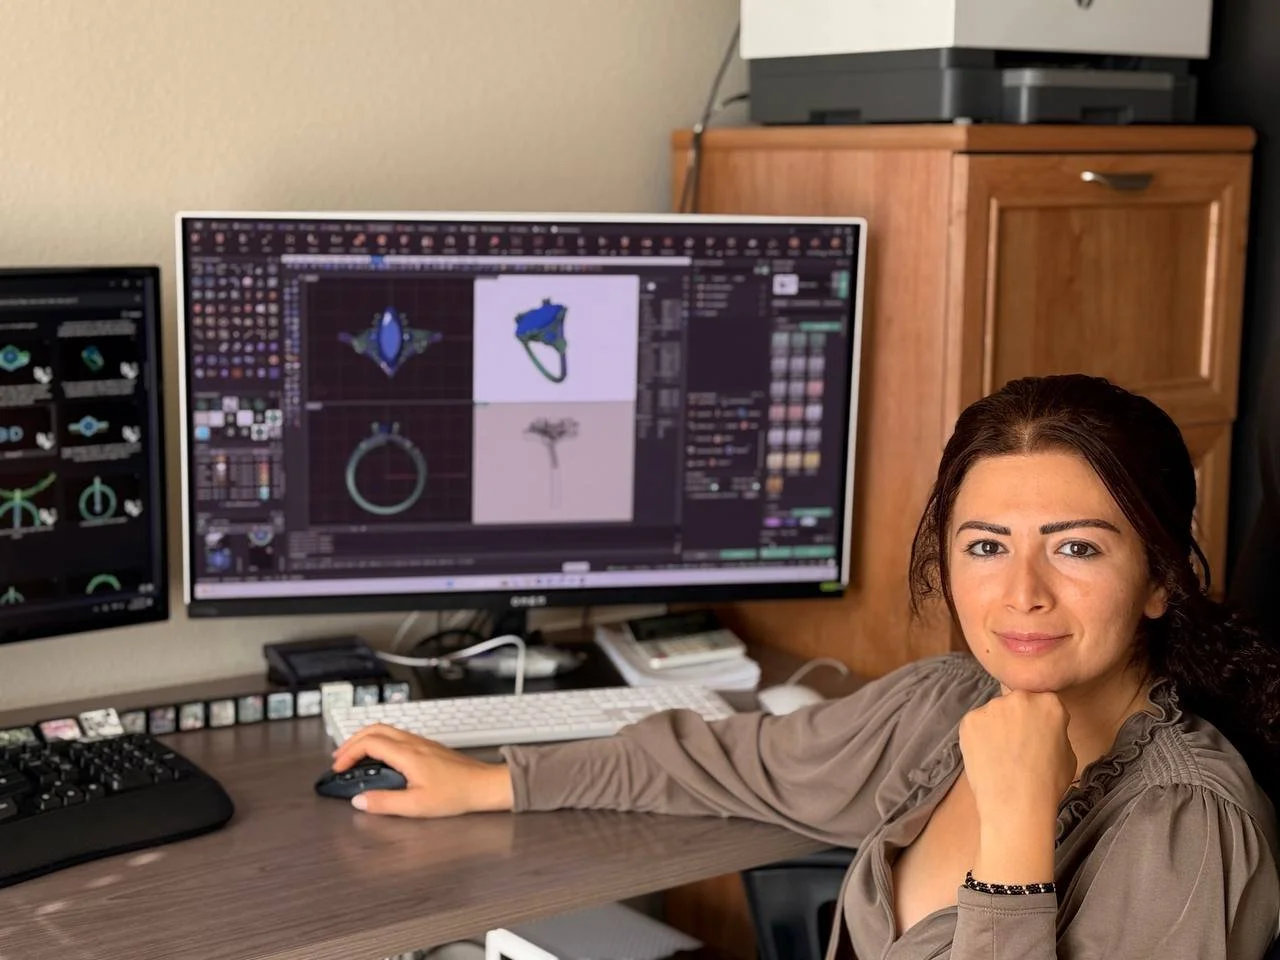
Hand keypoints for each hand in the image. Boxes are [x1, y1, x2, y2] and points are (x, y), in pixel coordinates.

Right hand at [330, 723, 513, 817]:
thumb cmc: (455, 794)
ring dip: (366, 739)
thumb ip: (385, 802)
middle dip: (352, 741)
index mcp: (407, 754)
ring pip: (386, 730)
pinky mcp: (427, 747)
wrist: (484, 785)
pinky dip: (380, 742)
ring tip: (354, 756)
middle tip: (339, 758)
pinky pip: (397, 736)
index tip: (339, 768)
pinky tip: (379, 758)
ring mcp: (421, 742)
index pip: (369, 743)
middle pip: (375, 728)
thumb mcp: (416, 805)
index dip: (349, 753)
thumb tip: (359, 800)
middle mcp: (413, 743)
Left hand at [959, 691, 1075, 882]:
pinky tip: (987, 757)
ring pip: (994, 713)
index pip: (1043, 703)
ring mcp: (992, 707)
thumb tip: (1042, 728)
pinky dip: (979, 738)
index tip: (1038, 737)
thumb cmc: (1048, 784)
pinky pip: (976, 724)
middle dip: (1017, 720)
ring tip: (1001, 756)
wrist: (1017, 804)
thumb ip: (1055, 731)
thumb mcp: (1068, 753)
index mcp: (1049, 702)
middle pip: (1017, 703)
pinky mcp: (970, 719)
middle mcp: (1020, 698)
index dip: (1040, 721)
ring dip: (997, 728)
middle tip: (1017, 747)